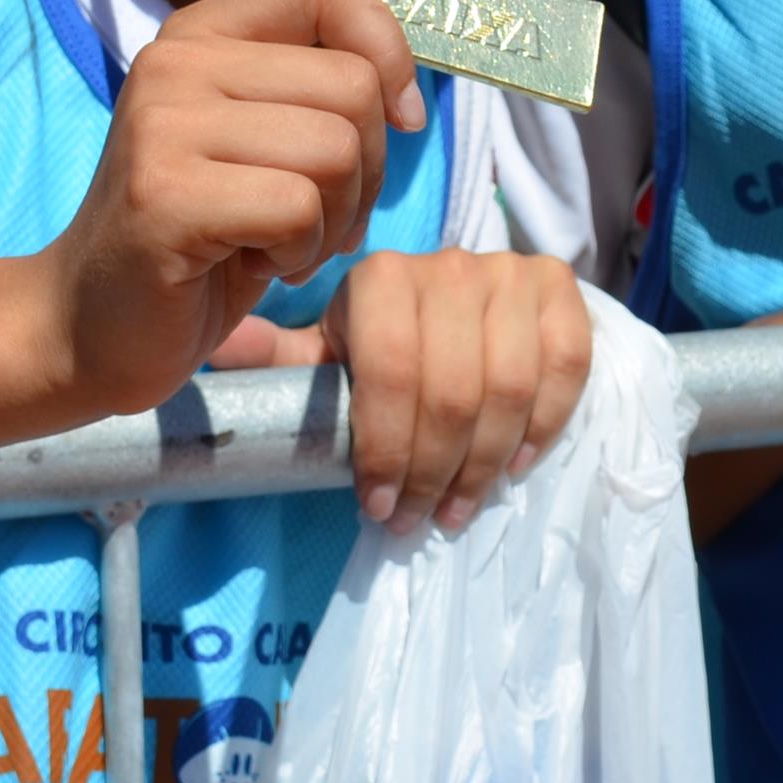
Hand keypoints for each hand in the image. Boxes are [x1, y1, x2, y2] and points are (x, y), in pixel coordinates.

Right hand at [41, 0, 426, 418]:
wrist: (93, 323)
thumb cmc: (206, 237)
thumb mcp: (268, 143)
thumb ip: (322, 93)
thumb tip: (407, 96)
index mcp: (205, 32)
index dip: (389, 51)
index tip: (396, 119)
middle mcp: (176, 61)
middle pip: (354, 85)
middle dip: (367, 170)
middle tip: (314, 217)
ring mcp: (162, 124)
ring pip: (335, 149)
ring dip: (333, 219)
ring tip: (279, 243)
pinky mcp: (163, 195)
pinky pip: (297, 209)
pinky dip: (299, 253)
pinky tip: (252, 264)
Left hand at [297, 249, 594, 529]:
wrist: (451, 306)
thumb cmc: (374, 347)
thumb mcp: (320, 355)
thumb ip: (274, 359)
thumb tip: (216, 349)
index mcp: (380, 277)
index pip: (392, 376)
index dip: (387, 452)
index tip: (376, 508)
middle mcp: (448, 263)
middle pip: (453, 392)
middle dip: (433, 471)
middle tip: (417, 518)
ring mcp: (508, 270)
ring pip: (509, 385)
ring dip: (486, 461)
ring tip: (460, 505)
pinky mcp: (557, 285)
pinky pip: (566, 361)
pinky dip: (545, 419)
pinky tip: (518, 461)